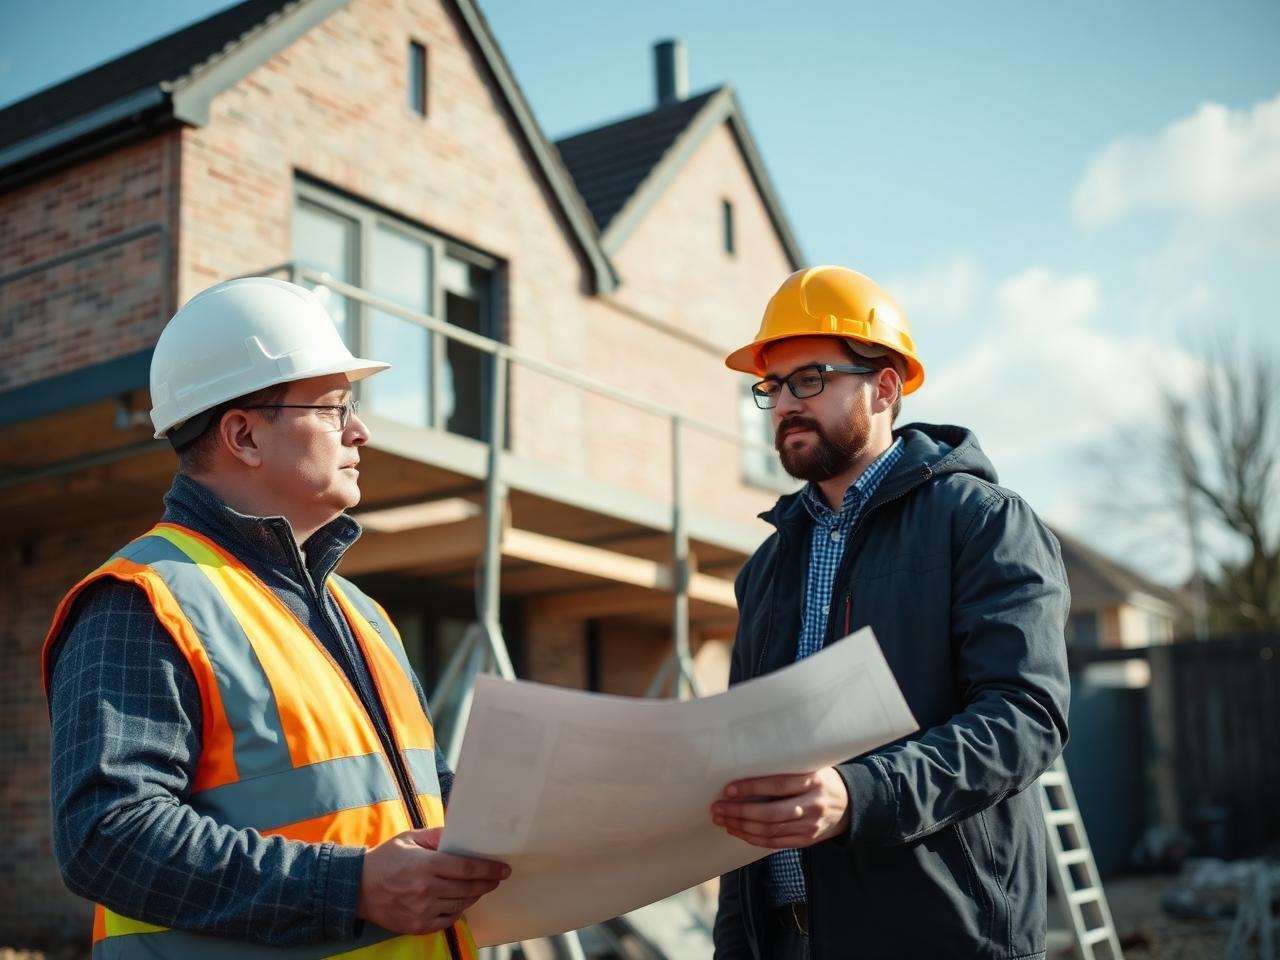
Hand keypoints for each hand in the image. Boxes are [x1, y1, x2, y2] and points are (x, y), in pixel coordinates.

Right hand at [357, 827, 509, 934]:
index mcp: (425, 865)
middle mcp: (425, 890)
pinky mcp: (417, 926)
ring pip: (460, 904)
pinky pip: (448, 919)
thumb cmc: (385, 859)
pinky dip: (458, 910)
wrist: (356, 888)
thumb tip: (461, 835)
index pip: (466, 869)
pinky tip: (460, 901)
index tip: (502, 869)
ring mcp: (422, 910)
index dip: (488, 869)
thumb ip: (437, 836)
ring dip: (474, 896)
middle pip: (467, 888)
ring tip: (478, 887)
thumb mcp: (410, 839)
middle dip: (486, 883)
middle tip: (496, 878)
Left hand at [710, 768, 850, 848]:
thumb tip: (746, 767)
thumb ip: (786, 771)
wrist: (851, 805)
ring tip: (722, 820)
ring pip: (771, 831)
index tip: (728, 789)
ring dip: (742, 827)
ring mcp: (810, 826)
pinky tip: (738, 831)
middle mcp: (812, 805)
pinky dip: (753, 838)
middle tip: (717, 808)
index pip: (777, 785)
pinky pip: (775, 843)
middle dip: (740, 812)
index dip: (751, 788)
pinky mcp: (806, 840)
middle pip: (771, 813)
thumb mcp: (811, 768)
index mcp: (813, 781)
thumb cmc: (822, 780)